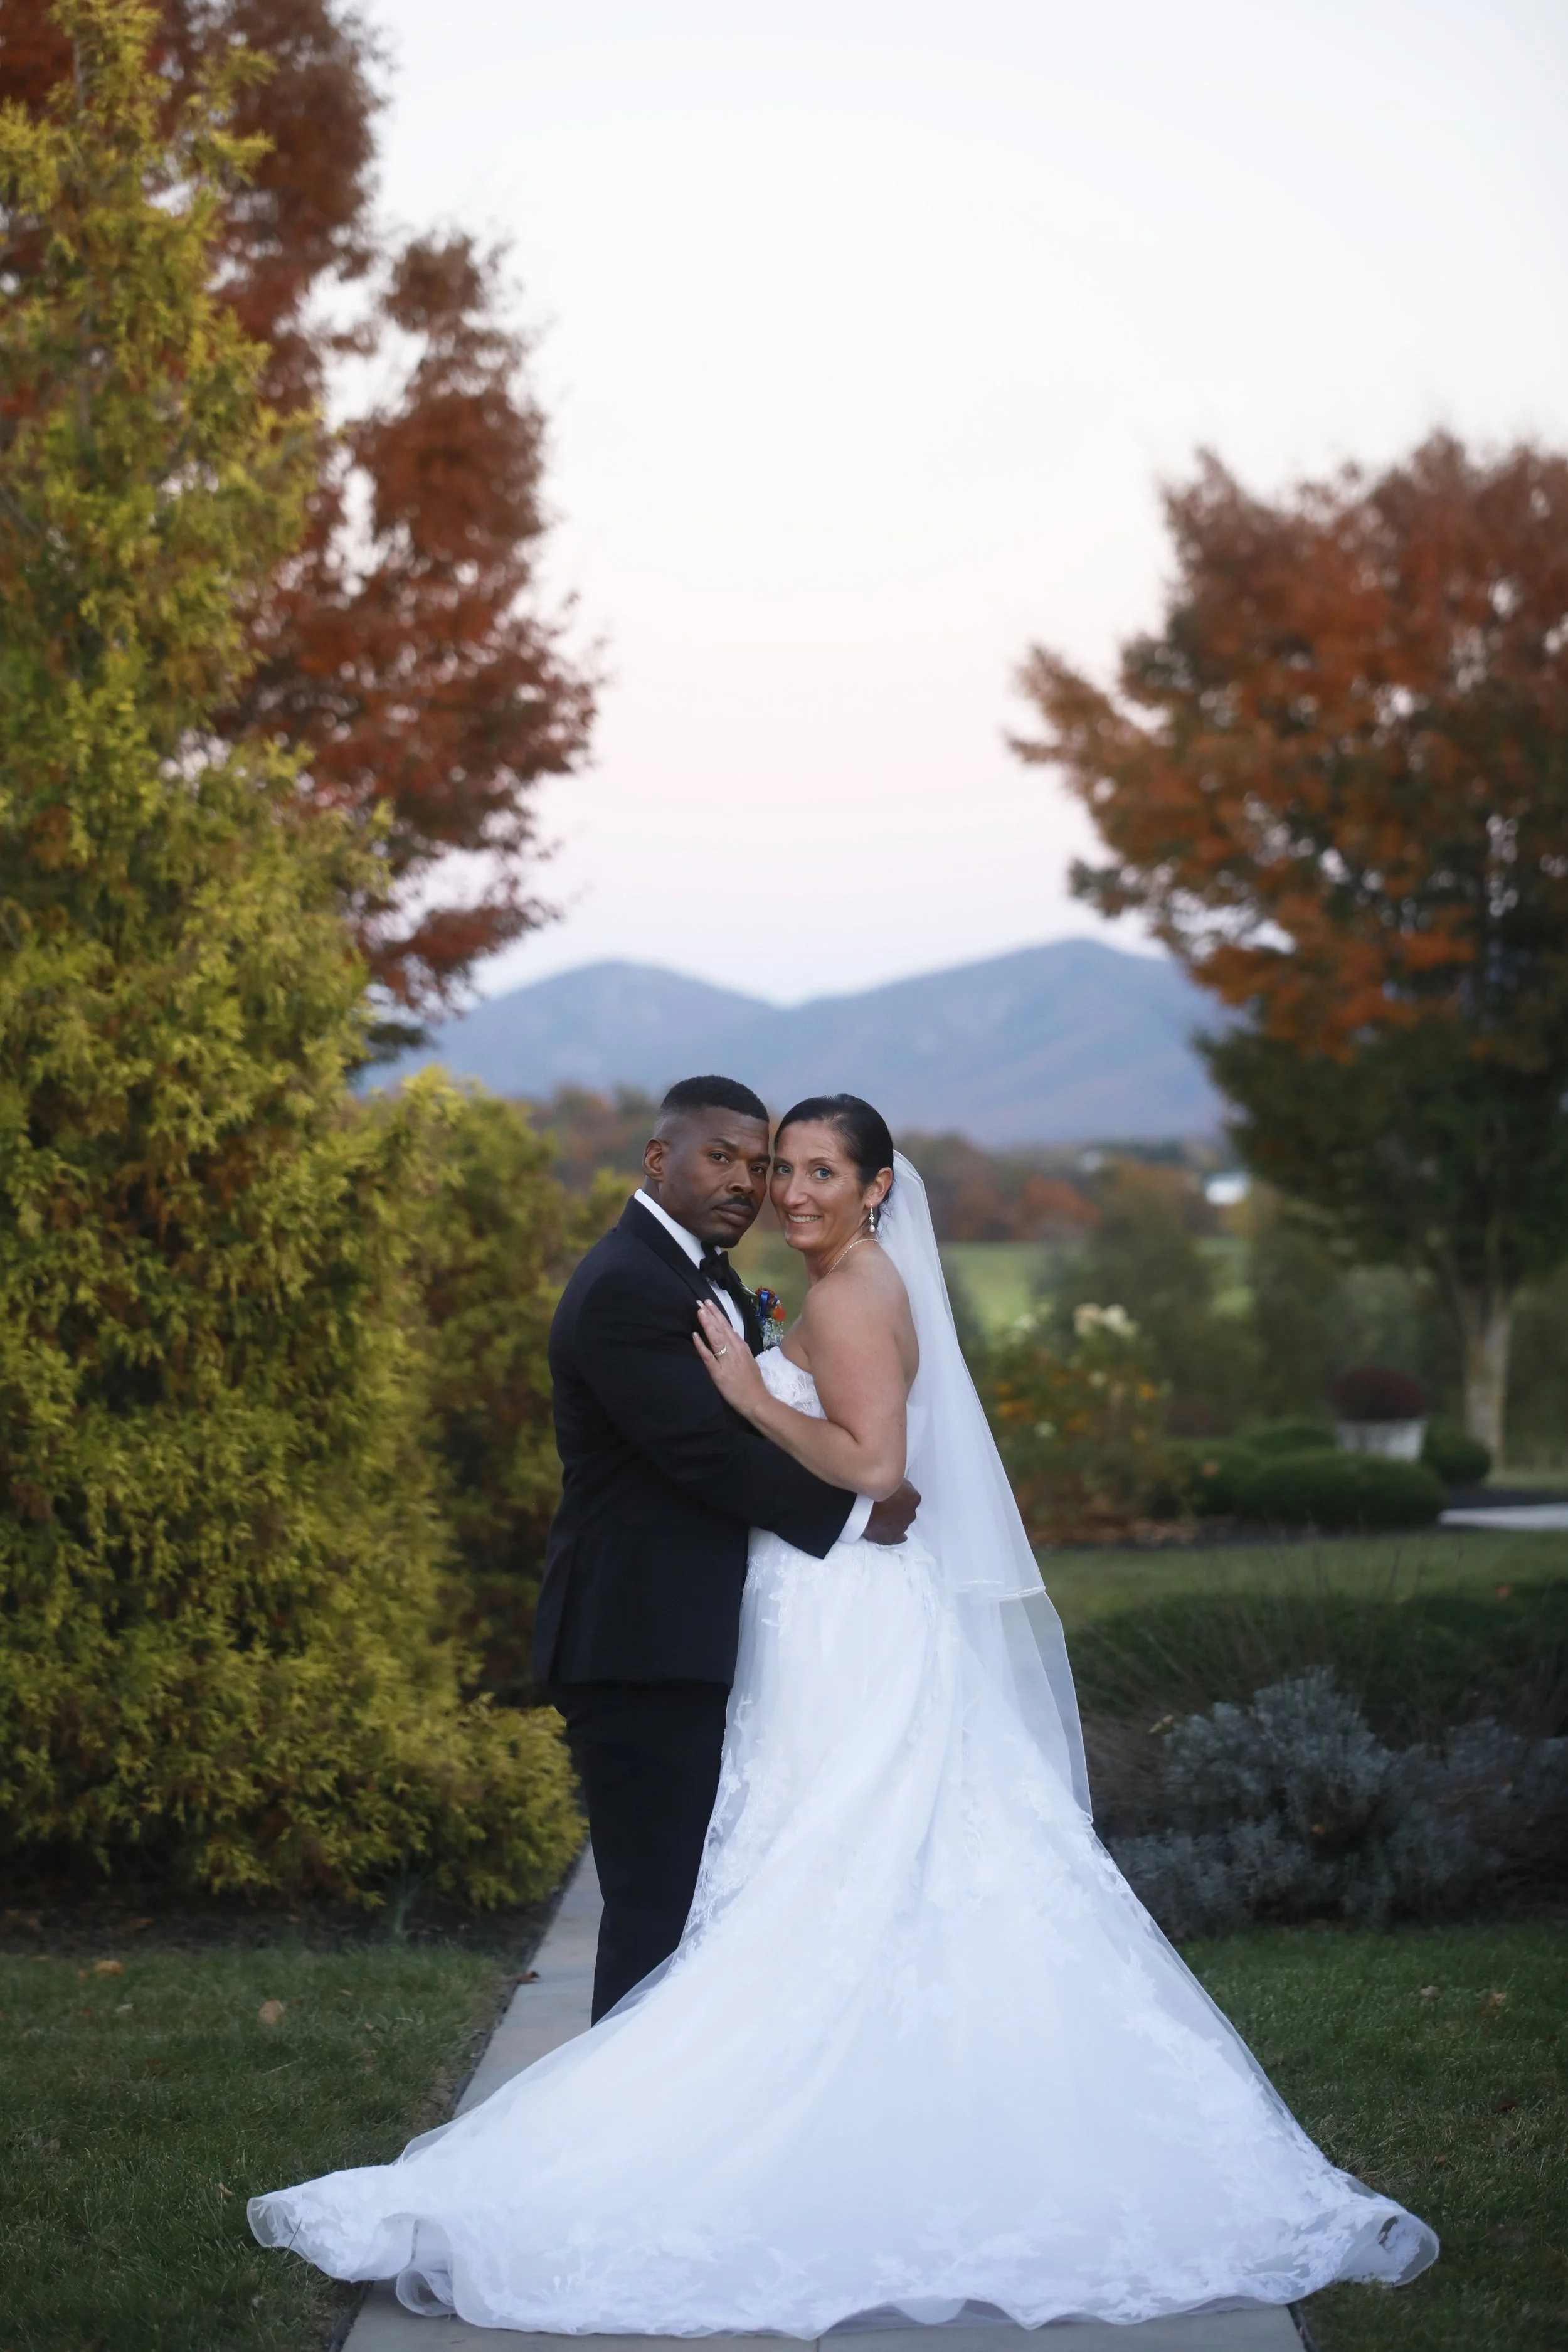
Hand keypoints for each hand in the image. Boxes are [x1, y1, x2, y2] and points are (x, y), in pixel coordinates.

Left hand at [692, 1299, 767, 1423]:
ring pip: (716, 1339)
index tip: (709, 1303)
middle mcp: (735, 1350)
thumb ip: (738, 1348)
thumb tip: (730, 1336)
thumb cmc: (752, 1381)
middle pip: (721, 1329)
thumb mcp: (748, 1359)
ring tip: (699, 1312)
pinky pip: (709, 1357)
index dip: (717, 1314)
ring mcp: (727, 1361)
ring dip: (707, 1324)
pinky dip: (702, 1346)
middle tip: (700, 1302)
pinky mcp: (719, 1373)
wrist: (756, 1399)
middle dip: (710, 1314)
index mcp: (741, 1347)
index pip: (727, 1327)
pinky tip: (696, 1336)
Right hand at [864, 1479, 919, 1545]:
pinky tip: (887, 1531)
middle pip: (906, 1510)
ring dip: (894, 1520)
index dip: (901, 1495)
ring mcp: (902, 1527)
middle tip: (884, 1505)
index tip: (891, 1494)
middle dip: (898, 1508)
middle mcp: (911, 1514)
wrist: (862, 1504)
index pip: (910, 1496)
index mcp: (913, 1498)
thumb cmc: (877, 1487)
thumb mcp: (892, 1478)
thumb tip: (899, 1485)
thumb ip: (899, 1483)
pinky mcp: (892, 1538)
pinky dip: (895, 1535)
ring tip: (880, 1516)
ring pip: (901, 1523)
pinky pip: (898, 1538)